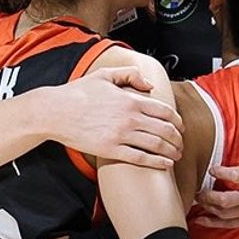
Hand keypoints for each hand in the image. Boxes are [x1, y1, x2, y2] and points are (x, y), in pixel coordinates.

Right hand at [49, 66, 183, 168]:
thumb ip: (130, 75)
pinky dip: (157, 162)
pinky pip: (140, 158)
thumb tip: (149, 85)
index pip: (164, 111)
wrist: (56, 112)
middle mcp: (129, 118)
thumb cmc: (78, 93)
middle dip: (178, 138)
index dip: (177, 120)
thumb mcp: (105, 75)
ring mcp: (121, 135)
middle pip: (165, 130)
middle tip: (182, 143)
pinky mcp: (111, 150)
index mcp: (131, 99)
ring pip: (156, 145)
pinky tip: (165, 164)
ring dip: (171, 151)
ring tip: (177, 155)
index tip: (181, 126)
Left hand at [192, 112, 238, 229]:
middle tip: (197, 190)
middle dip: (208, 196)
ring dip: (208, 209)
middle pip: (226, 200)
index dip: (222, 173)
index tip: (211, 169)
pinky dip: (215, 223)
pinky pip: (231, 224)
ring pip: (226, 214)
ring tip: (195, 203)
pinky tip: (202, 221)